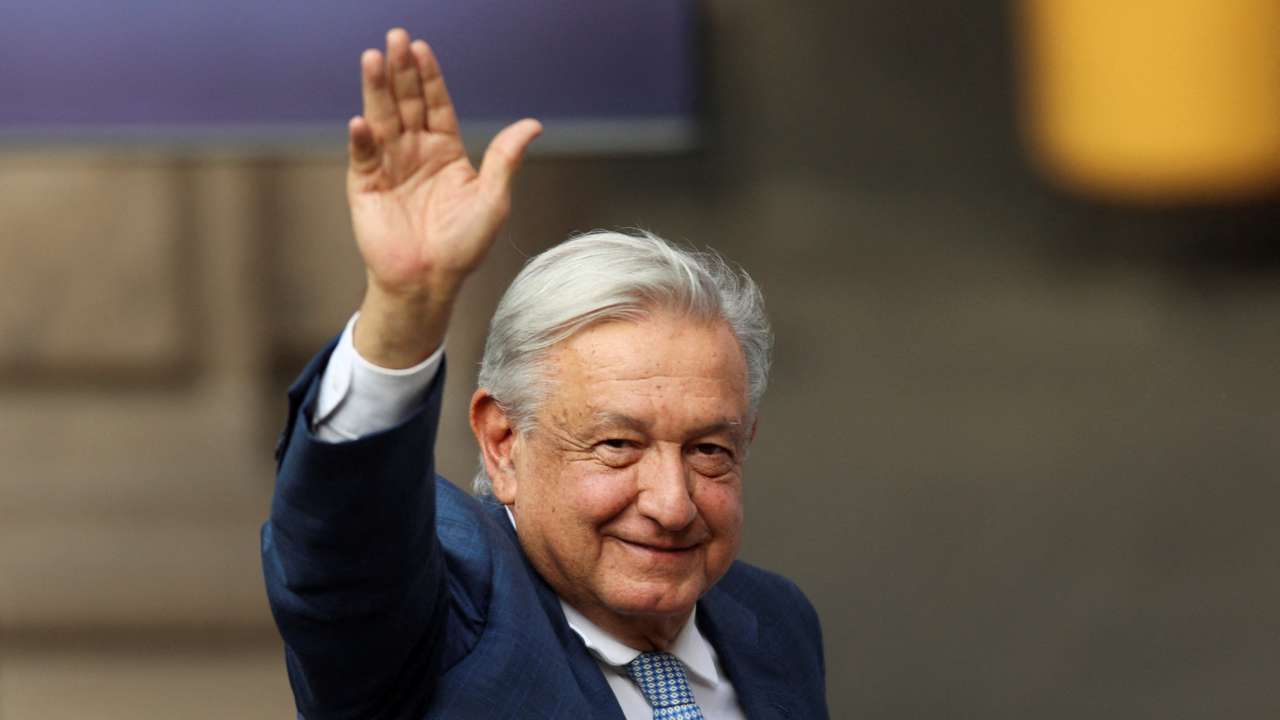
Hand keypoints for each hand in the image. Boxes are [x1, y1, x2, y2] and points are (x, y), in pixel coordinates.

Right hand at [347, 28, 540, 366]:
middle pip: (406, 102)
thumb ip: (506, 158)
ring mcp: (389, 166)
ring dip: (376, 90)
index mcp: (446, 151)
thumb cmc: (464, 245)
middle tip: (395, 39)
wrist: (431, 281)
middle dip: (400, 71)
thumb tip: (533, 124)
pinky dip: (362, 139)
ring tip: (372, 59)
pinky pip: (364, 156)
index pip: (436, 104)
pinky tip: (362, 121)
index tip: (422, 48)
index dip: (429, 77)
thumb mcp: (494, 199)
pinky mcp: (365, 186)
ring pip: (382, 119)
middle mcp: (415, 152)